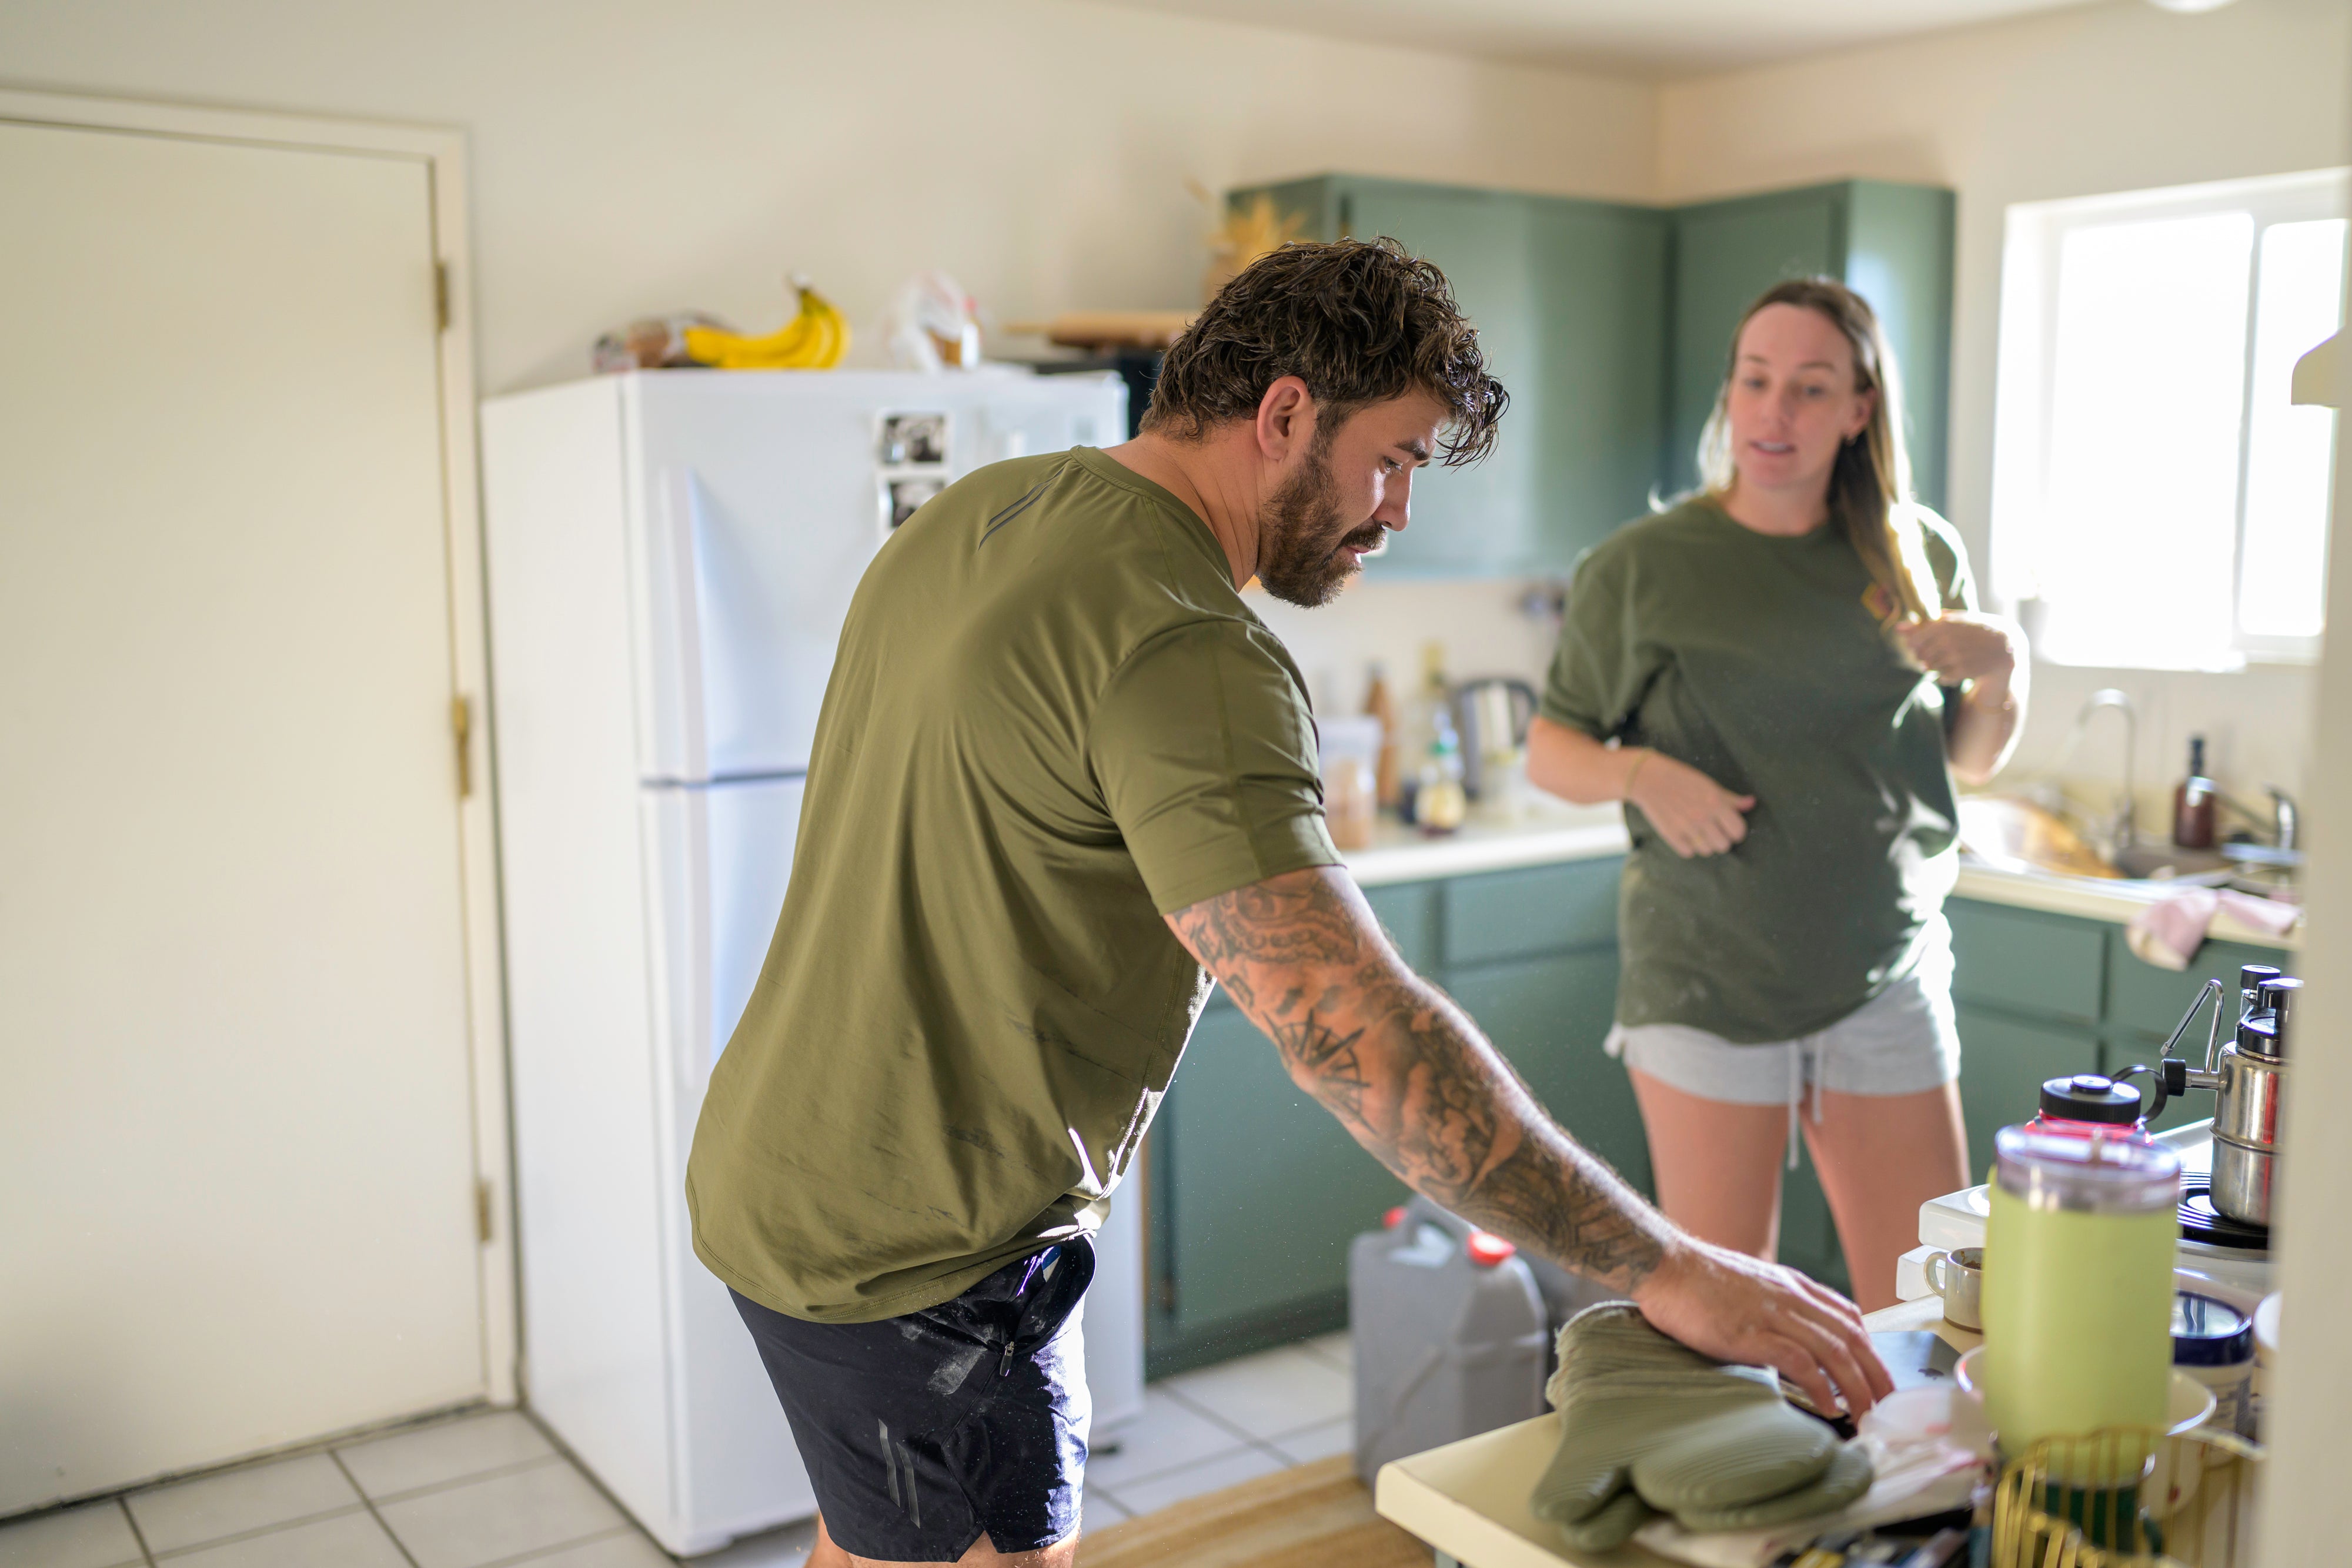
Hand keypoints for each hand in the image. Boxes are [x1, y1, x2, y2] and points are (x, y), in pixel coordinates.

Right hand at [1625, 751, 1754, 857]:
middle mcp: (1703, 817)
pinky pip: (1688, 852)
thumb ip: (1730, 798)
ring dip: (1704, 844)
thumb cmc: (1681, 779)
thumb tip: (1751, 803)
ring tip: (1697, 832)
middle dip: (1720, 839)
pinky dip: (1688, 846)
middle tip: (1712, 830)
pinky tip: (1684, 834)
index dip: (1736, 831)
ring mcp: (1686, 827)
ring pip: (1707, 851)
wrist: (1648, 779)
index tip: (1729, 828)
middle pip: (1724, 845)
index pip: (1738, 831)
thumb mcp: (1708, 785)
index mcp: (1715, 802)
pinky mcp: (1671, 835)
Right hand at [1632, 1236, 1892, 1415]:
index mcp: (1792, 1285)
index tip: (1875, 1376)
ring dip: (1857, 1386)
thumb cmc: (1697, 1279)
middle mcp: (1791, 1297)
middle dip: (1876, 1374)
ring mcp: (1772, 1314)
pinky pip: (1800, 1361)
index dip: (1870, 1349)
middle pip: (1852, 1337)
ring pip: (1835, 1351)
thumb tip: (1790, 1334)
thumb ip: (1775, 1303)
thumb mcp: (1750, 1283)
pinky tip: (1828, 1406)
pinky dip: (1821, 1386)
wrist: (1664, 1265)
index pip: (1848, 1315)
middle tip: (1886, 1405)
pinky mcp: (1751, 1333)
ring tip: (1865, 1414)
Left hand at [1896, 612, 2018, 684]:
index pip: (1913, 641)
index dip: (1915, 646)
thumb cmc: (1974, 630)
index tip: (1924, 645)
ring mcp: (1954, 657)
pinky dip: (1945, 676)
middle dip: (1924, 657)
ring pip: (1929, 668)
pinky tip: (1957, 668)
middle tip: (1939, 653)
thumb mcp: (1952, 621)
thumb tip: (1897, 628)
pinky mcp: (1962, 671)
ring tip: (1950, 659)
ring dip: (1935, 666)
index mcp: (1943, 625)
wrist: (2004, 646)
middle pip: (1919, 656)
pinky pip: (1941, 678)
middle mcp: (1947, 641)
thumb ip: (1924, 625)